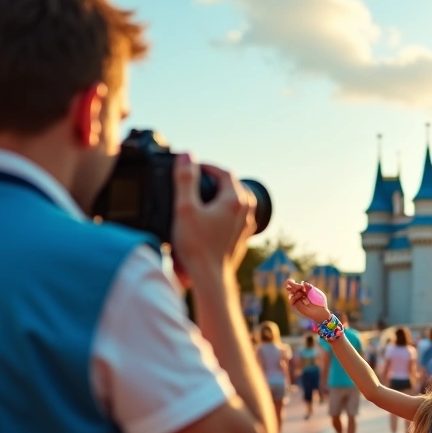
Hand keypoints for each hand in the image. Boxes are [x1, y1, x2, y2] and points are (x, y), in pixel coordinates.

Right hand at [171, 154, 255, 279]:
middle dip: (213, 178)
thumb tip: (187, 155)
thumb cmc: (197, 246)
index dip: (206, 166)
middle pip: (232, 184)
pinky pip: (235, 214)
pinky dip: (223, 208)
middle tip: (194, 179)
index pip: (223, 172)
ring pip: (235, 199)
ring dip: (220, 193)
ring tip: (201, 196)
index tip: (191, 167)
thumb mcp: (185, 208)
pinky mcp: (242, 236)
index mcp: (234, 199)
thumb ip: (185, 179)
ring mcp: (246, 224)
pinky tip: (209, 215)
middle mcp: (246, 210)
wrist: (210, 277)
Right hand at [285, 279, 331, 323]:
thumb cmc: (320, 302)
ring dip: (295, 292)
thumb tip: (302, 282)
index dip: (293, 283)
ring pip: (291, 294)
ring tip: (301, 294)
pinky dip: (294, 298)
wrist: (320, 312)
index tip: (290, 281)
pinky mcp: (297, 305)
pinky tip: (300, 296)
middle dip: (291, 287)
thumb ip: (309, 287)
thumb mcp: (315, 292)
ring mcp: (298, 300)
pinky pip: (292, 300)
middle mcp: (301, 294)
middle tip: (291, 285)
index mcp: (305, 290)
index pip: (297, 286)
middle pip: (292, 289)